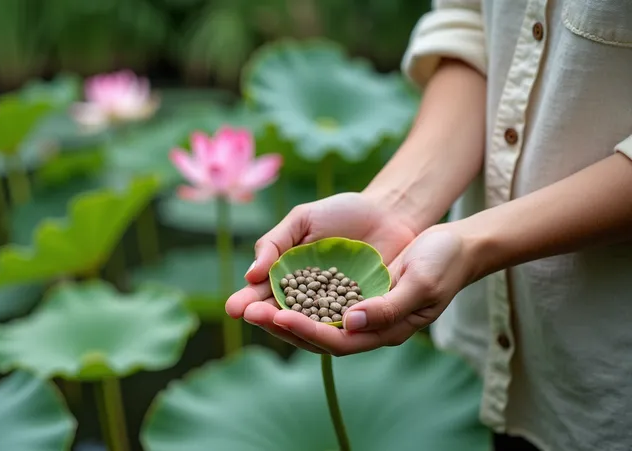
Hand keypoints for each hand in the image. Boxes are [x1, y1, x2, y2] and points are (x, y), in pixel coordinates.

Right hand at [225, 192, 419, 352]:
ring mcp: (335, 310)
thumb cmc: (341, 213)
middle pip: (283, 315)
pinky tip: (319, 326)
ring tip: (278, 321)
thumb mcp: (302, 220)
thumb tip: (251, 274)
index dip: (249, 302)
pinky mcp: (363, 314)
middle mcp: (308, 300)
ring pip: (311, 327)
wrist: (388, 212)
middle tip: (252, 315)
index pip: (263, 295)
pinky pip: (346, 325)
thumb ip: (275, 243)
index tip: (234, 307)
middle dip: (266, 317)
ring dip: (293, 328)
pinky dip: (332, 327)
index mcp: (287, 279)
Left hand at [257, 224, 474, 355]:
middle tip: (244, 311)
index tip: (278, 317)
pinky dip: (294, 293)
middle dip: (279, 323)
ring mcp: (358, 307)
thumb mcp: (421, 283)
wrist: (454, 242)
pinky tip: (271, 285)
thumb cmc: (443, 262)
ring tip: (247, 301)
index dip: (306, 331)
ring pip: (311, 315)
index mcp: (384, 330)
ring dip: (279, 309)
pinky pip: (318, 295)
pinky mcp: (352, 287)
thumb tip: (349, 323)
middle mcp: (366, 324)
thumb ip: (387, 307)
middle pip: (316, 333)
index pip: (337, 340)